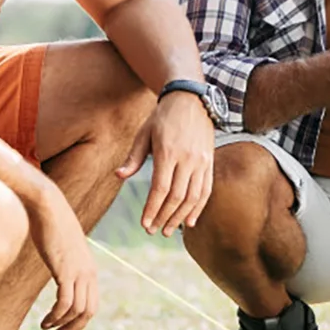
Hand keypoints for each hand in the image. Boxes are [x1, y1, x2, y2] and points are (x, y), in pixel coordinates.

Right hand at [22, 178, 98, 329]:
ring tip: (47, 328)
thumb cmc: (51, 226)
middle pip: (88, 311)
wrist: (48, 207)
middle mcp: (88, 272)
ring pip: (77, 311)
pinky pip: (64, 303)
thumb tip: (61, 276)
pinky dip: (55, 317)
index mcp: (89, 269)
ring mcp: (79, 271)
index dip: (81, 322)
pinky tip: (44, 321)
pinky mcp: (65, 270)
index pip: (92, 304)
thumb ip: (65, 266)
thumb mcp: (63, 251)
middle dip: (74, 328)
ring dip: (61, 325)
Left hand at [117, 90, 215, 236]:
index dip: (152, 209)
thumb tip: (119, 176)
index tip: (144, 223)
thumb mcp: (144, 133)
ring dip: (180, 217)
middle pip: (177, 197)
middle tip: (153, 231)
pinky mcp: (210, 161)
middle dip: (164, 217)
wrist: (192, 99)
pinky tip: (190, 221)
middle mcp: (188, 158)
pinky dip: (199, 207)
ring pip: (193, 197)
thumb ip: (134, 158)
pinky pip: (206, 189)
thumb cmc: (163, 117)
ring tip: (168, 230)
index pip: (160, 188)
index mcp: (168, 152)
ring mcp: (202, 161)